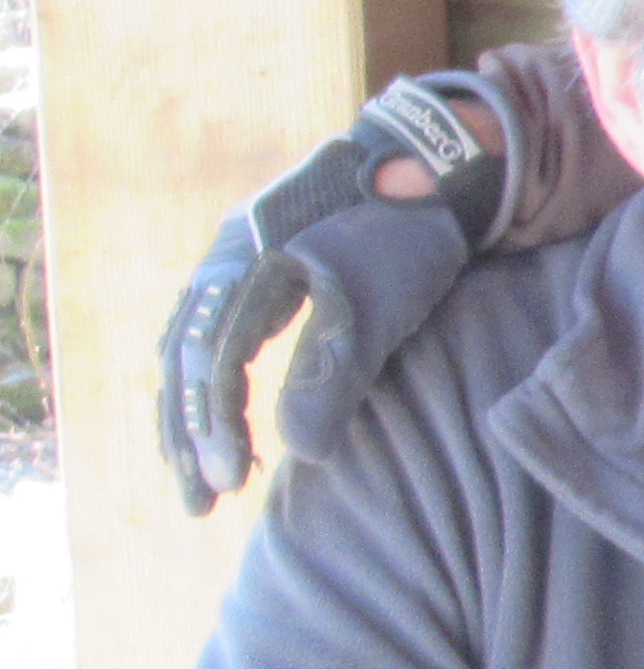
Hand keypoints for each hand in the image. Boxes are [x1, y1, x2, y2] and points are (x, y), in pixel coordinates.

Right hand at [158, 75, 510, 511]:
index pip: (209, 362)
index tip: (229, 485)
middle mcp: (223, 260)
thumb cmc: (408, 234)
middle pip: (185, 360)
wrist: (432, 165)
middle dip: (189, 435)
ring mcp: (235, 260)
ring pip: (191, 349)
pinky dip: (207, 383)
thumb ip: (333, 374)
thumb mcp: (377, 306)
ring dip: (192, 415)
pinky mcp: (257, 268)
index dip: (215, 427)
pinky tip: (216, 421)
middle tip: (200, 503)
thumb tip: (300, 453)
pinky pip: (211, 333)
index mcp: (243, 265)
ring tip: (200, 475)